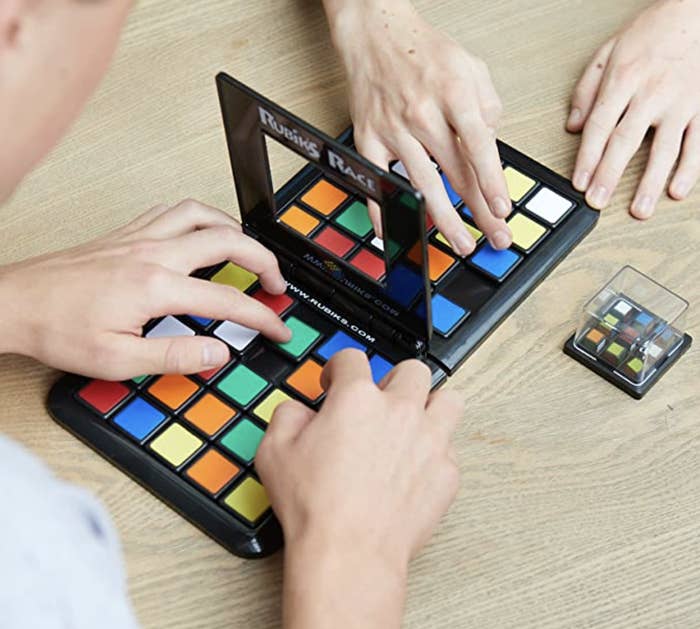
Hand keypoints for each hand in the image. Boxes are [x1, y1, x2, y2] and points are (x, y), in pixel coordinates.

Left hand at [0, 199, 290, 378]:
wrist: (12, 304)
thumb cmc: (57, 330)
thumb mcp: (117, 359)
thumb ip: (175, 355)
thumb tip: (218, 352)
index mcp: (155, 287)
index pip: (227, 300)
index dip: (262, 316)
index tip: (278, 329)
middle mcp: (152, 254)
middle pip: (227, 240)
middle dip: (263, 260)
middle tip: (275, 283)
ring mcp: (138, 238)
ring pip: (201, 214)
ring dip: (234, 229)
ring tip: (248, 251)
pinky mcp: (125, 234)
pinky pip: (173, 211)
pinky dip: (199, 218)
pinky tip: (200, 234)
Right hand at [256, 350, 461, 628]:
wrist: (348, 553)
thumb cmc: (315, 506)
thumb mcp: (274, 450)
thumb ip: (288, 415)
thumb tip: (300, 410)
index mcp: (357, 398)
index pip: (353, 358)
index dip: (339, 367)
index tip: (336, 380)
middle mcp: (399, 411)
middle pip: (412, 370)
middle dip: (393, 380)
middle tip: (380, 400)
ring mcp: (429, 440)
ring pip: (448, 400)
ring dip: (430, 405)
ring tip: (414, 422)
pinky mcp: (446, 473)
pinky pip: (450, 448)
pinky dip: (435, 452)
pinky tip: (415, 467)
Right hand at [324, 0, 511, 254]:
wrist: (374, 34)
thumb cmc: (423, 51)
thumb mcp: (471, 66)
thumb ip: (488, 106)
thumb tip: (492, 146)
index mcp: (454, 93)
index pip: (479, 148)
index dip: (492, 183)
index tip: (503, 209)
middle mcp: (423, 113)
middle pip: (456, 174)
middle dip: (480, 211)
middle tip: (496, 237)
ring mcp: (393, 129)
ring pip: (422, 185)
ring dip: (445, 220)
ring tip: (462, 243)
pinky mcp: (368, 139)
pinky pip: (377, 181)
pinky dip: (384, 209)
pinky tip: (396, 231)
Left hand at [568, 0, 699, 217]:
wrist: (697, 11)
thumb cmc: (653, 31)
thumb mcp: (609, 51)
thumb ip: (586, 90)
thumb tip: (573, 127)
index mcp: (624, 79)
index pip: (599, 126)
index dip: (587, 157)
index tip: (579, 182)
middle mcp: (652, 92)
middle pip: (626, 141)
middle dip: (609, 175)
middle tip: (598, 202)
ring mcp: (680, 102)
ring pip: (664, 149)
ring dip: (650, 182)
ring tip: (638, 209)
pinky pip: (697, 143)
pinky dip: (689, 168)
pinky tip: (677, 190)